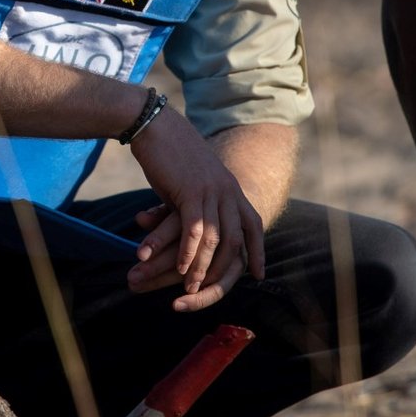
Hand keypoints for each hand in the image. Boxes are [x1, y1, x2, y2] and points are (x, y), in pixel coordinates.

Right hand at [127, 109, 264, 311]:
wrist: (157, 126)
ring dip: (203, 267)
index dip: (258, 250)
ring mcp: (211, 191)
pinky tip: (180, 268)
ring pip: (215, 239)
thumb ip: (199, 200)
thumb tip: (194, 222)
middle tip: (211, 290)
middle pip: (236, 238)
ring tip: (191, 288)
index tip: (258, 273)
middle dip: (225, 268)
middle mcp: (227, 190)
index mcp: (230, 186)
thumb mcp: (193, 178)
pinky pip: (195, 230)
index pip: (253, 223)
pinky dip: (189, 253)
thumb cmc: (169, 152)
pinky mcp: (191, 191)